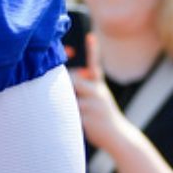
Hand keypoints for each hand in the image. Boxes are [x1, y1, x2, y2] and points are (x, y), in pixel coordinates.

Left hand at [72, 35, 136, 154]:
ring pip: (68, 97)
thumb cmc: (103, 117)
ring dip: (63, 102)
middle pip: (73, 80)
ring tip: (71, 109)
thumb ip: (85, 88)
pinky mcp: (86, 117)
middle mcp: (97, 93)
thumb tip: (71, 76)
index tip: (90, 36)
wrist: (119, 136)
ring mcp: (92, 105)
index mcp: (99, 87)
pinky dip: (63, 116)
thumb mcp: (98, 99)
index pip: (94, 65)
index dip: (93, 51)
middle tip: (53, 83)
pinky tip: (72, 121)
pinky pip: (67, 112)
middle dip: (64, 83)